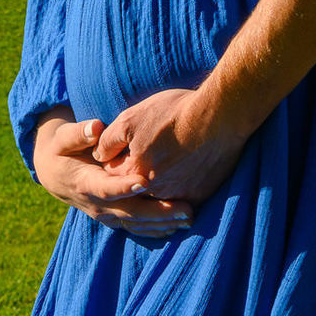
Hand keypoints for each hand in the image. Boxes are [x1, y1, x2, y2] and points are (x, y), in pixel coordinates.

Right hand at [32, 111, 192, 237]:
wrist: (55, 175)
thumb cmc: (62, 149)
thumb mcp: (63, 138)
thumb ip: (78, 133)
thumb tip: (95, 128)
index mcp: (85, 183)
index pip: (106, 188)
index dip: (124, 187)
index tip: (145, 182)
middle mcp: (96, 204)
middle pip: (129, 212)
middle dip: (157, 212)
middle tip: (184, 209)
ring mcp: (106, 214)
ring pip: (135, 224)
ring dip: (161, 223)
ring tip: (188, 218)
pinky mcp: (114, 218)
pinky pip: (136, 227)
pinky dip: (155, 228)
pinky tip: (176, 225)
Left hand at [92, 87, 248, 204]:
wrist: (218, 115)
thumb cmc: (173, 113)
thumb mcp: (132, 118)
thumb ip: (109, 139)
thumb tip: (98, 154)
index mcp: (133, 173)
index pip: (114, 177)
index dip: (114, 165)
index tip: (120, 156)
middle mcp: (153, 191)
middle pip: (137, 193)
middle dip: (133, 185)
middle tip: (140, 171)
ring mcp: (177, 196)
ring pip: (161, 201)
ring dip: (157, 196)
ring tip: (160, 183)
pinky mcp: (199, 196)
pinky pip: (184, 203)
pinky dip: (180, 199)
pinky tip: (182, 187)